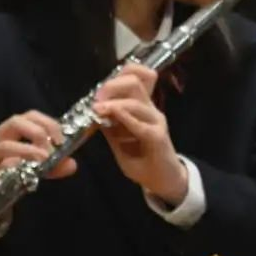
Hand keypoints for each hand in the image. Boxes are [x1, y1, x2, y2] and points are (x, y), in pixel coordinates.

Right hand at [0, 111, 78, 205]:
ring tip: (45, 160)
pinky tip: (26, 174)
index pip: (30, 115)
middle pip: (15, 122)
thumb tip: (72, 164)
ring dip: (28, 150)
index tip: (62, 138)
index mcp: (9, 131)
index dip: (48, 122)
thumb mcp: (35, 167)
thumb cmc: (9, 175)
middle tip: (54, 149)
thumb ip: (54, 164)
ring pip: (4, 145)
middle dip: (38, 132)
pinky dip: (14, 168)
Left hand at [93, 65, 188, 206]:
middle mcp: (149, 108)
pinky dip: (125, 118)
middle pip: (134, 80)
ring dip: (114, 103)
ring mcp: (155, 121)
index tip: (98, 91)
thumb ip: (108, 125)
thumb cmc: (141, 159)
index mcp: (141, 106)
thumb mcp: (118, 139)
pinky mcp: (158, 137)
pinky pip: (140, 124)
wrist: (163, 179)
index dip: (116, 76)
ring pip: (136, 100)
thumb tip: (92, 111)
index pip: (135, 76)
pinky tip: (112, 117)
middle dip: (111, 85)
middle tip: (97, 99)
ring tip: (98, 109)